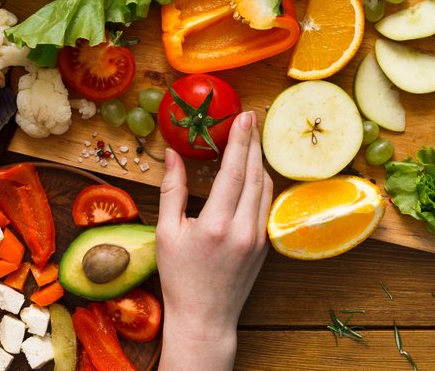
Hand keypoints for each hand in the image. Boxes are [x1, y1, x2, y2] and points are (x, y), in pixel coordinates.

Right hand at [155, 111, 271, 369]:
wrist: (205, 318)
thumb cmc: (180, 277)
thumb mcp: (167, 232)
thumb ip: (172, 190)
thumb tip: (172, 154)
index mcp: (216, 224)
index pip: (233, 170)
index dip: (239, 140)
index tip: (242, 116)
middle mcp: (243, 228)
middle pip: (254, 173)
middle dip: (252, 142)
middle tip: (250, 116)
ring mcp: (259, 237)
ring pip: (265, 187)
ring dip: (258, 160)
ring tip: (250, 138)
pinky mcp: (265, 244)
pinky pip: (267, 204)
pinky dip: (261, 182)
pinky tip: (253, 171)